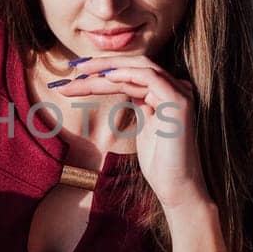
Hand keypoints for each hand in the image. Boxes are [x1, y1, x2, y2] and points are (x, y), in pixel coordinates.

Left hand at [54, 54, 208, 211]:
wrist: (176, 187)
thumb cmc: (159, 165)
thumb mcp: (143, 128)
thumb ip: (138, 106)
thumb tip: (118, 87)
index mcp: (164, 94)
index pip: (131, 74)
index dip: (103, 72)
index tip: (77, 76)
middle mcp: (174, 89)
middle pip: (133, 65)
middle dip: (102, 65)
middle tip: (74, 68)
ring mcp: (179, 94)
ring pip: (138, 68)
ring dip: (106, 69)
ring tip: (81, 74)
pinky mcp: (178, 102)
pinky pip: (150, 78)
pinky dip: (127, 73)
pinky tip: (107, 76)